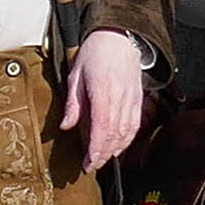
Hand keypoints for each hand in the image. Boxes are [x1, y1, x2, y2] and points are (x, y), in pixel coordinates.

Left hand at [56, 29, 148, 171]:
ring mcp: (132, 99)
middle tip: (92, 166)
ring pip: (127, 132)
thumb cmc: (94, 54)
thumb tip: (65, 127)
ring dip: (115, 149)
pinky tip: (118, 147)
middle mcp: (121, 98)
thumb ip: (73, 103)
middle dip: (104, 154)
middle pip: (115, 134)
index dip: (96, 149)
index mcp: (103, 91)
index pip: (101, 127)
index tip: (89, 163)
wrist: (118, 38)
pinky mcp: (138, 99)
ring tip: (103, 160)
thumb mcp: (75, 75)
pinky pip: (135, 125)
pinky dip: (127, 139)